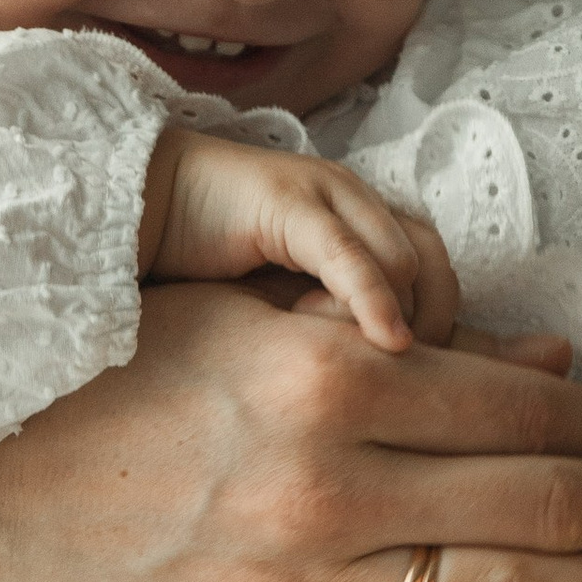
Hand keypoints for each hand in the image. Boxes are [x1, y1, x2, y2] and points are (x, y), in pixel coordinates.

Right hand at [139, 129, 458, 351]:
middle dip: (431, 330)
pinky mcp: (289, 203)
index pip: (438, 275)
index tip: (418, 386)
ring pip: (403, 262)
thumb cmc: (207, 272)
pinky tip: (386, 341)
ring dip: (392, 318)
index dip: (443, 331)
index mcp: (361, 222)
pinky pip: (349, 255)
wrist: (138, 209)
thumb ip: (335, 326)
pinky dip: (374, 298)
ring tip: (357, 363)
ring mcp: (326, 195)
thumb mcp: (287, 307)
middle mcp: (354, 201)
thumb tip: (397, 382)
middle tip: (394, 382)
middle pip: (433, 268)